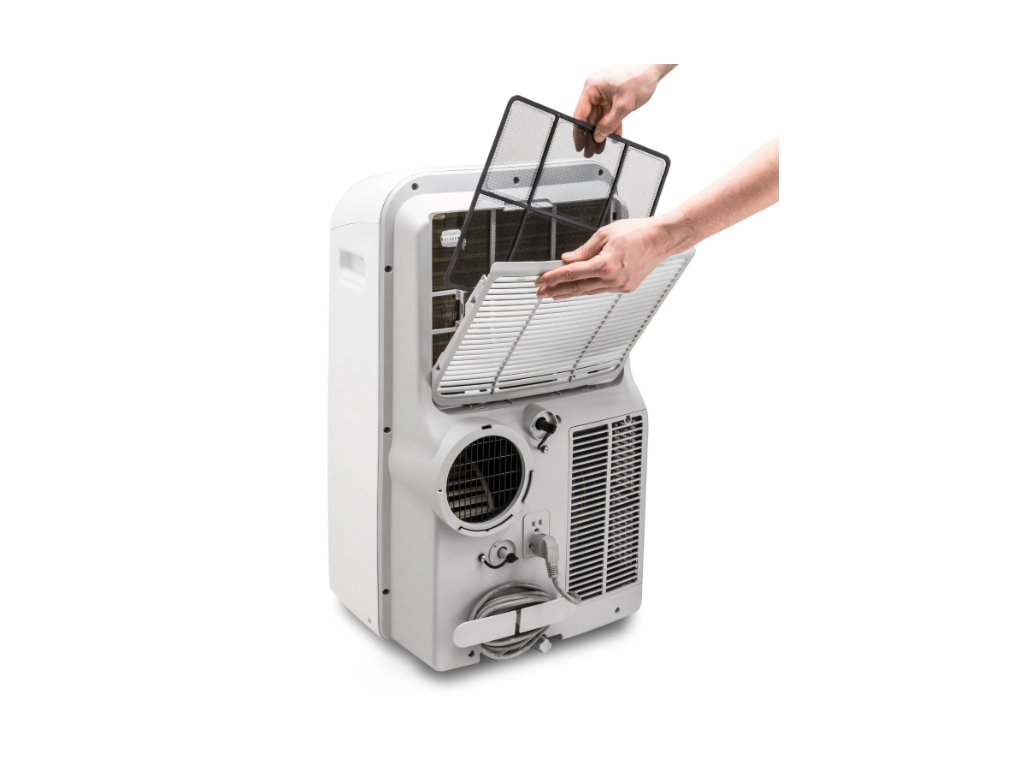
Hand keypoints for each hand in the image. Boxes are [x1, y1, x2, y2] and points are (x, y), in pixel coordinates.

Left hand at [535, 217, 670, 299]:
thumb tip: (568, 259)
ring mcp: (620, 286)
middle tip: (541, 293)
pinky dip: (587, 289)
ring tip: (555, 294)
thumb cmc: (637, 233)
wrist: (660, 239)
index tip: (541, 282)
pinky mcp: (626, 288)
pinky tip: (578, 289)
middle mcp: (612, 279)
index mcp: (605, 264)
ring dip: (570, 292)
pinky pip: (600, 290)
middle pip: (577, 288)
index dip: (553, 278)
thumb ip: (583, 250)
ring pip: (588, 291)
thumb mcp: (604, 234)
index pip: (572, 273)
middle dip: (556, 290)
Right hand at [573, 64, 673, 156]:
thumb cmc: (639, 76)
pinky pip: (609, 114)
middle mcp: (596, 90)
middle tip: (589, 151)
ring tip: (600, 148)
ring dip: (601, 132)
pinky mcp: (614, 97)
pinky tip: (612, 137)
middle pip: (589, 117)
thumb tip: (598, 136)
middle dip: (590, 135)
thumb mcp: (623, 105)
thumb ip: (609, 123)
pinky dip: (611, 125)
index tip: (580, 145)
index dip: (579, 132)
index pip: (580, 114)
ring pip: (599, 117)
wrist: (654, 67)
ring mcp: (605, 94)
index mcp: (592, 88)